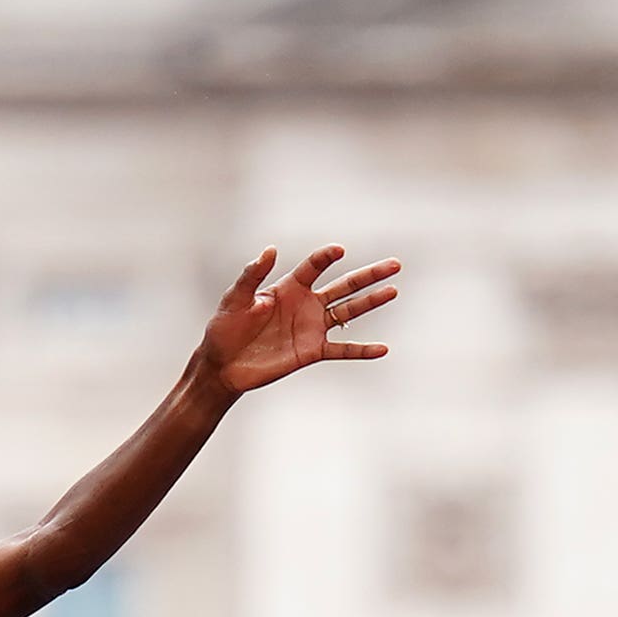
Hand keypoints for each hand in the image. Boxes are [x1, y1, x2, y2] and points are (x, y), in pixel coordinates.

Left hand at [192, 245, 400, 399]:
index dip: (326, 257)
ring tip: (394, 290)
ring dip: (371, 302)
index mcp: (288, 288)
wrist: (222, 366)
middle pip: (343, 286)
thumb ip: (252, 275)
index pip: (313, 267)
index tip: (338, 251)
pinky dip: (362, 350)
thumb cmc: (224, 329)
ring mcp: (312, 328)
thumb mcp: (234, 299)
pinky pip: (342, 350)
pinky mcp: (312, 352)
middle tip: (394, 264)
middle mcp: (306, 304)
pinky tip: (382, 349)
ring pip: (349, 312)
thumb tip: (270, 250)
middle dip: (369, 275)